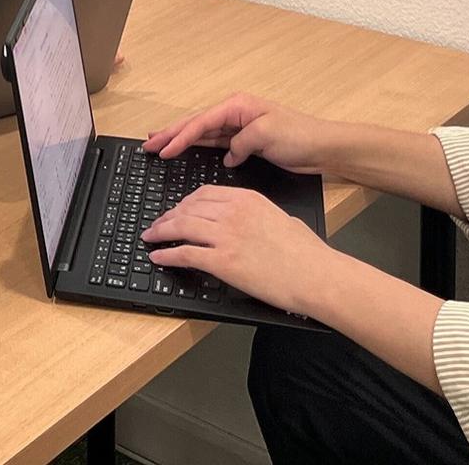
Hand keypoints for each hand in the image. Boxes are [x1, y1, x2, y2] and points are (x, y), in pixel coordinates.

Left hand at [140, 186, 333, 316]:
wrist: (317, 275)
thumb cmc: (307, 253)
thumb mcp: (282, 219)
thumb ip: (260, 215)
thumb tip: (254, 222)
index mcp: (247, 199)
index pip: (203, 194)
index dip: (184, 202)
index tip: (176, 209)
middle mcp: (233, 212)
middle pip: (187, 208)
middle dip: (167, 216)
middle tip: (157, 224)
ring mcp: (226, 236)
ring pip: (181, 227)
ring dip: (160, 232)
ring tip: (151, 237)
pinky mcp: (223, 262)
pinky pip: (185, 254)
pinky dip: (167, 255)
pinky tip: (158, 257)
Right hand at [142, 91, 330, 172]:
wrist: (323, 147)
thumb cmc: (300, 135)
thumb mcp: (268, 135)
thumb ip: (241, 143)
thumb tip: (228, 155)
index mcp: (237, 106)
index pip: (201, 122)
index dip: (180, 136)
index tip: (163, 149)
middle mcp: (235, 113)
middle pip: (196, 124)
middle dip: (171, 133)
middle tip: (148, 144)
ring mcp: (238, 127)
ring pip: (202, 134)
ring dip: (180, 139)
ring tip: (157, 144)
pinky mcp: (244, 142)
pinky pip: (215, 144)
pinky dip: (198, 147)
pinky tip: (185, 151)